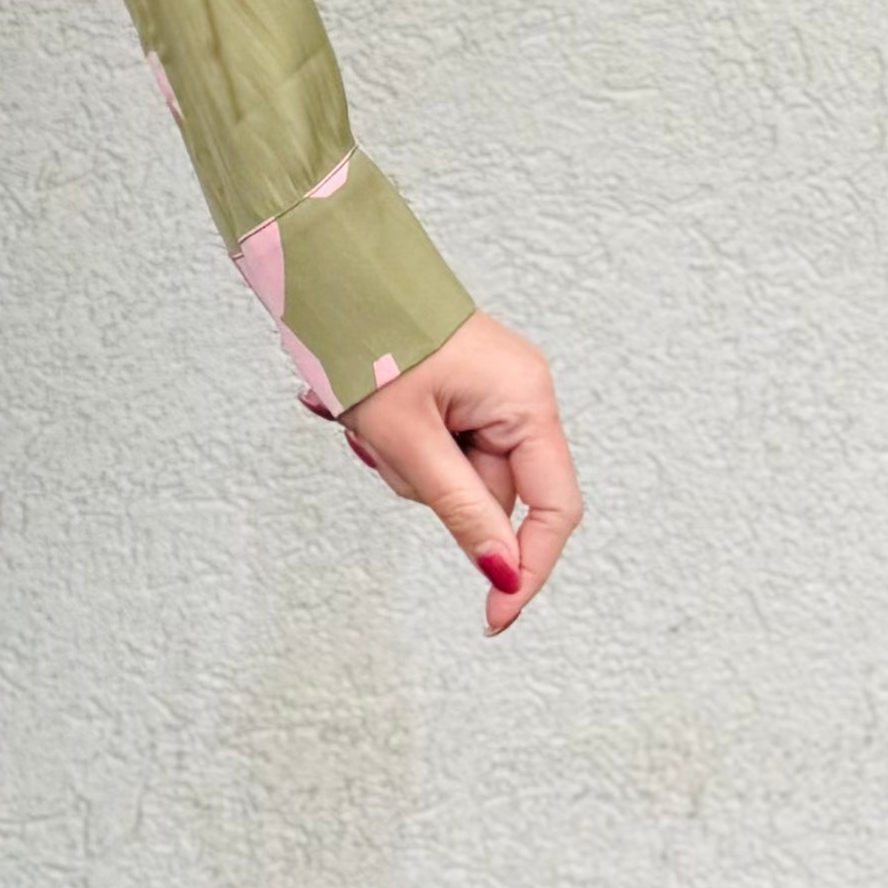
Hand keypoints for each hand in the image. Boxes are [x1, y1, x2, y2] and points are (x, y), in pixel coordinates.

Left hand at [338, 314, 580, 635]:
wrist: (332, 270)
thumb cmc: (370, 339)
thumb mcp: (409, 437)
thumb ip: (461, 509)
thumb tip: (502, 575)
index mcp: (527, 403)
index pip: (555, 510)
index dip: (528, 568)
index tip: (494, 616)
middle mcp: (521, 398)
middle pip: (492, 494)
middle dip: (431, 490)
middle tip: (378, 447)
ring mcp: (491, 393)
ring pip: (457, 475)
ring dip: (407, 467)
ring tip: (366, 421)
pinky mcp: (460, 391)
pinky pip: (440, 447)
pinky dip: (402, 447)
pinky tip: (368, 417)